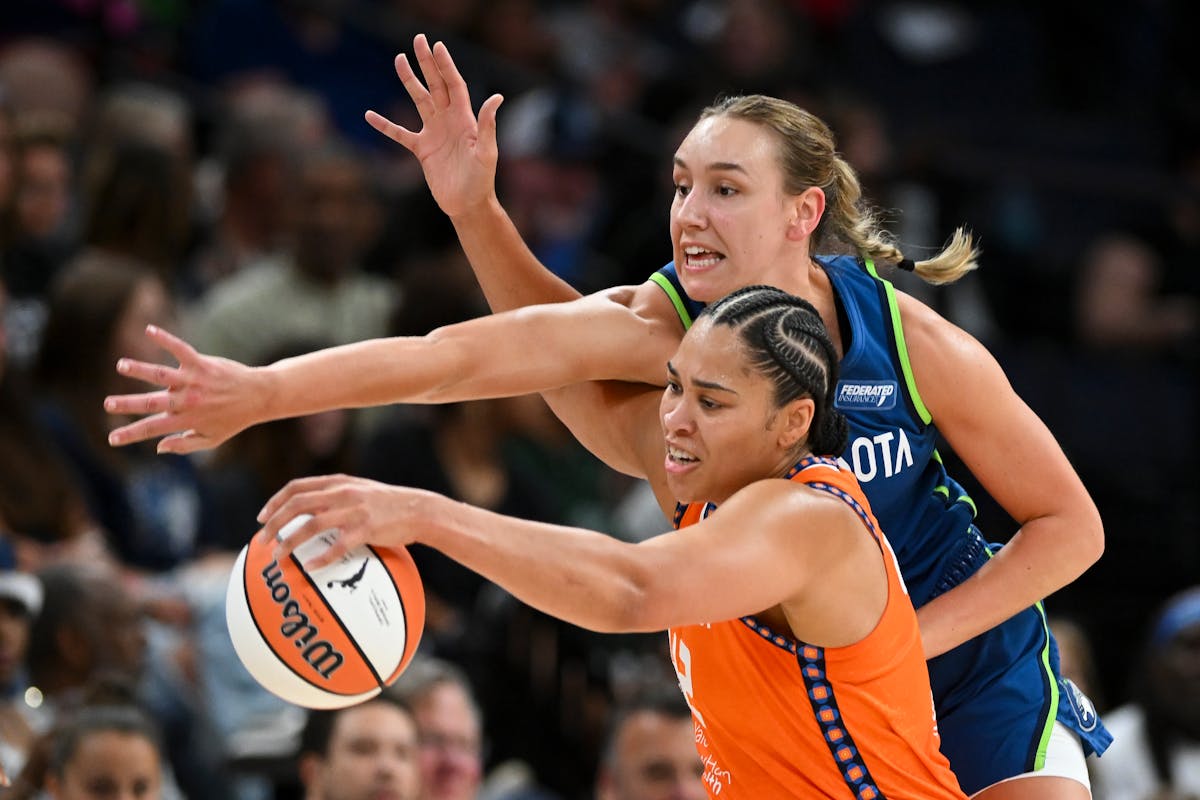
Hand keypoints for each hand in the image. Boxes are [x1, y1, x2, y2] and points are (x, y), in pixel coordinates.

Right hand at [104, 325, 264, 453]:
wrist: (259, 396)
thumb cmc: (234, 419)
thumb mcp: (212, 440)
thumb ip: (184, 445)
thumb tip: (157, 447)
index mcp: (188, 420)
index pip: (153, 429)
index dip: (131, 435)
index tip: (112, 439)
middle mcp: (188, 401)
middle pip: (152, 403)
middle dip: (128, 404)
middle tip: (107, 404)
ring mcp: (194, 380)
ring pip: (162, 374)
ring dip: (140, 369)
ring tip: (121, 365)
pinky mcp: (201, 363)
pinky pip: (180, 349)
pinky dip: (165, 338)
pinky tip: (149, 330)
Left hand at [255, 474, 440, 569]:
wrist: (419, 509)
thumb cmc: (389, 504)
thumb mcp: (360, 490)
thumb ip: (336, 495)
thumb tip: (310, 509)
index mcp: (338, 483)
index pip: (297, 487)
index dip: (275, 502)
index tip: (261, 517)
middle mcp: (342, 493)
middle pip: (297, 505)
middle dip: (274, 523)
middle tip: (263, 540)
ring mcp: (353, 511)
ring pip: (311, 525)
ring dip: (290, 541)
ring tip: (279, 556)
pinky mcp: (366, 529)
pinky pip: (338, 546)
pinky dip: (321, 558)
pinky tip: (310, 568)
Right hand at [366, 33, 502, 217]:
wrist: (467, 205)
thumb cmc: (481, 180)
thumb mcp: (486, 152)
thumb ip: (487, 125)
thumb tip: (496, 98)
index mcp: (465, 119)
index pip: (454, 85)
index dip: (446, 66)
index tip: (437, 46)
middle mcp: (449, 121)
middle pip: (436, 85)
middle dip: (427, 63)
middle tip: (418, 40)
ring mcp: (434, 133)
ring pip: (419, 101)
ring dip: (410, 82)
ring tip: (398, 60)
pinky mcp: (422, 150)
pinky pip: (400, 134)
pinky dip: (385, 125)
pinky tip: (369, 115)